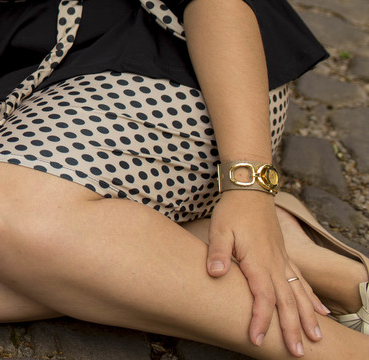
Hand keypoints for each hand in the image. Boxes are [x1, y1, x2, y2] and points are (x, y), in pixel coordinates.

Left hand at [206, 193, 326, 355]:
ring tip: (315, 338)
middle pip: (287, 302)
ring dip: (307, 317)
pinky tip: (321, 311)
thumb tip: (214, 272)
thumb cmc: (232, 211)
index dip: (260, 320)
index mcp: (258, 261)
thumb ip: (218, 252)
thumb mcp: (219, 229)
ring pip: (299, 294)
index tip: (256, 339)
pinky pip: (301, 281)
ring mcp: (282, 261)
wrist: (250, 191)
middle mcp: (275, 264)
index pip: (262, 298)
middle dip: (292, 329)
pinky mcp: (284, 256)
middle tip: (297, 353)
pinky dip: (311, 298)